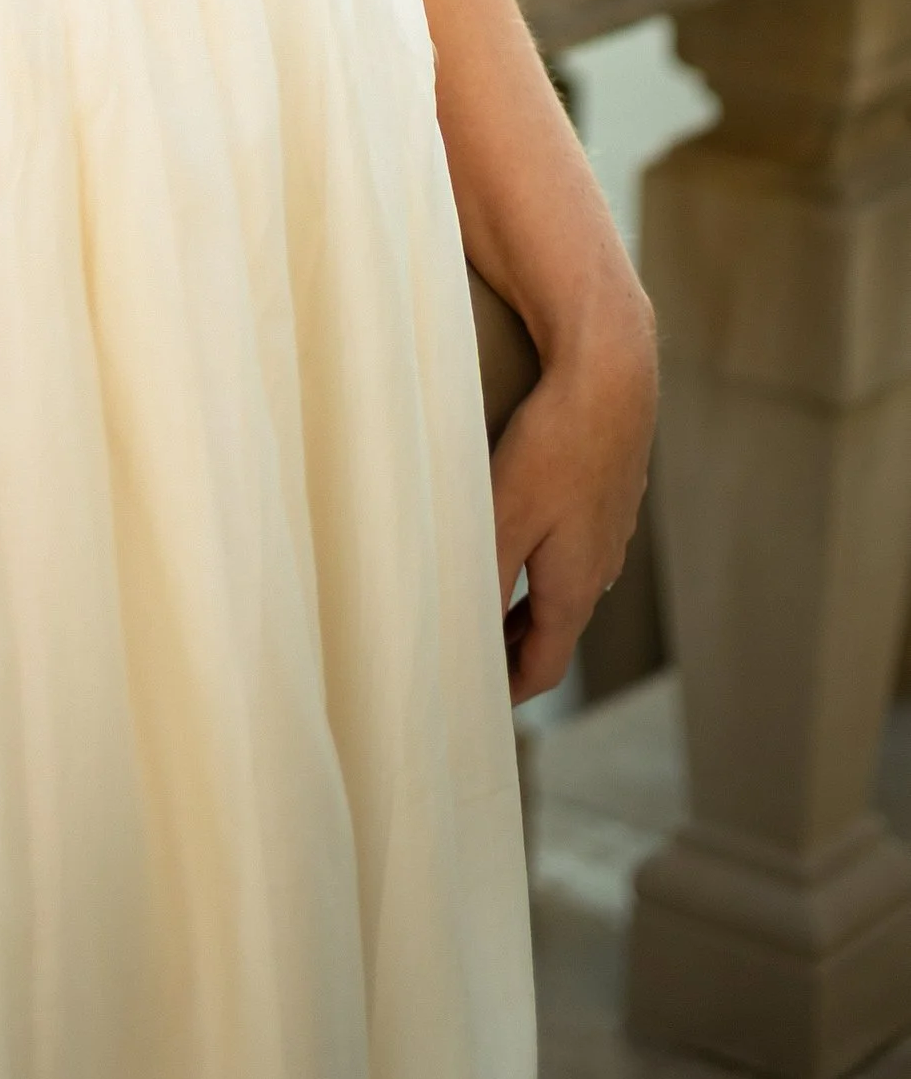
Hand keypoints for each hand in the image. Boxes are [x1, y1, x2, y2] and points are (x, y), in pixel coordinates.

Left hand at [491, 291, 656, 698]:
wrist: (612, 376)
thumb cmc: (554, 446)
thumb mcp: (504, 516)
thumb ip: (485, 580)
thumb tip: (466, 639)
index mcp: (574, 587)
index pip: (544, 665)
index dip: (510, 689)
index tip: (479, 702)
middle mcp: (600, 568)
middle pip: (555, 629)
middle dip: (515, 647)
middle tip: (473, 655)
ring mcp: (609, 530)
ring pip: (565, 584)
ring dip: (528, 602)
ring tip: (488, 602)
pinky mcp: (609, 495)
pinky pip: (574, 544)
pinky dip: (544, 560)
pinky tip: (520, 532)